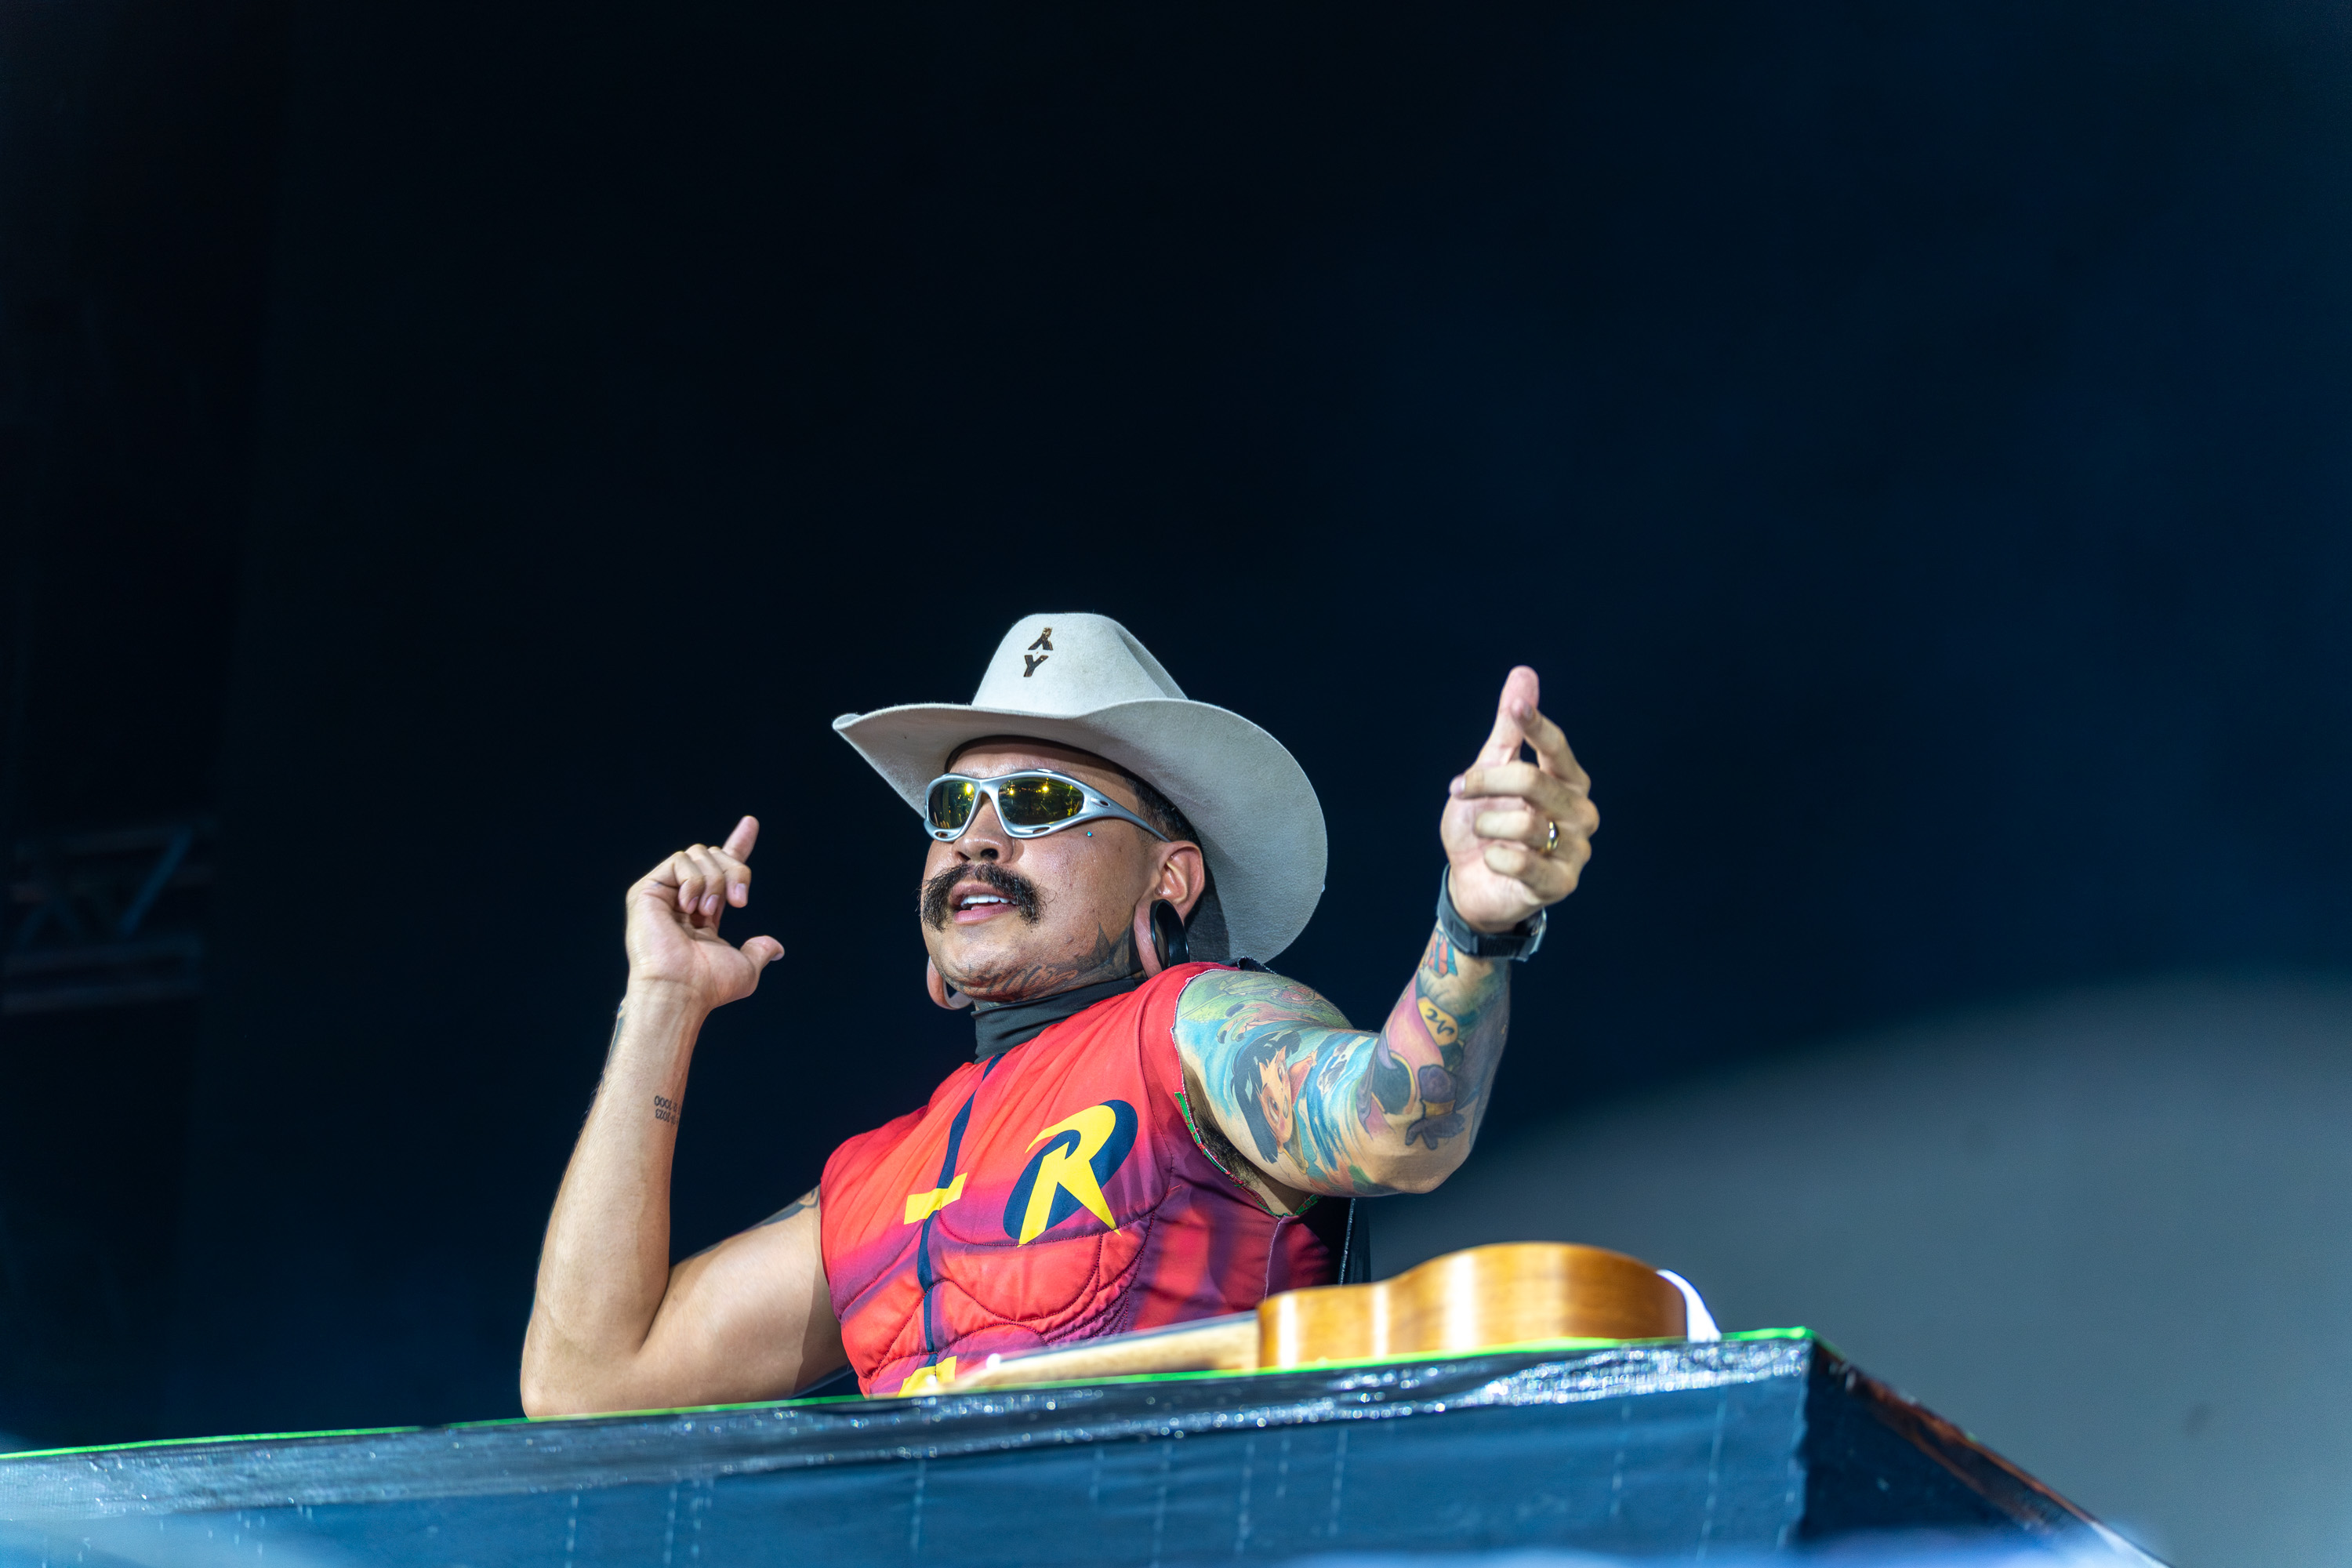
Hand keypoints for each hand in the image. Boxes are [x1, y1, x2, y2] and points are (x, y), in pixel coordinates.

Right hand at [623, 815, 784, 1010]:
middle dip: (737, 871)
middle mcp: (684, 899)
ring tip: (707, 911)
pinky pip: (679, 860)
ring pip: (700, 854)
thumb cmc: (709, 986)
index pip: (722, 870)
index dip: (738, 845)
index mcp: (705, 911)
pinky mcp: (647, 890)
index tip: (751, 823)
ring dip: (715, 881)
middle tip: (739, 901)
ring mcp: (664, 893)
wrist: (682, 989)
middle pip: (716, 856)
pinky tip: (689, 906)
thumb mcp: (746, 969)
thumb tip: (776, 948)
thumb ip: (758, 951)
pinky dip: (693, 880)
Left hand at [1441, 667, 1597, 933]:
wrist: (1472, 884)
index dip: (1536, 725)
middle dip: (1486, 782)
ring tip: (1481, 831)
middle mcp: (1579, 813)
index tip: (1516, 709)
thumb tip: (1524, 674)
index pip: (1556, 747)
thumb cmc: (1486, 825)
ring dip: (1487, 824)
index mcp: (1567, 782)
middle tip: (1459, 787)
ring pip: (1525, 823)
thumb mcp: (1490, 772)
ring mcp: (1575, 850)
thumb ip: (1509, 729)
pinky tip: (1491, 859)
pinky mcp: (1561, 884)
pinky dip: (1495, 857)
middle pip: (1533, 782)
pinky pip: (1522, 862)